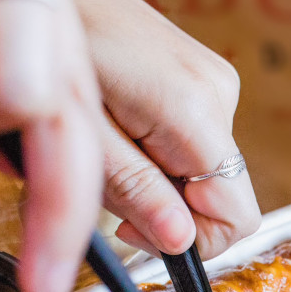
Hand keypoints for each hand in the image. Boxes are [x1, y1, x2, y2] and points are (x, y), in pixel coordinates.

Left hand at [76, 0, 260, 258]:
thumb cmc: (52, 49)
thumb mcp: (83, 139)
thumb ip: (135, 192)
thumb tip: (179, 242)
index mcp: (196, 114)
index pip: (238, 217)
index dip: (193, 242)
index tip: (137, 230)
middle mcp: (220, 96)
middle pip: (222, 196)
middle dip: (169, 210)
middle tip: (109, 190)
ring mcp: (214, 82)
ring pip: (205, 172)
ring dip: (160, 180)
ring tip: (107, 150)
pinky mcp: (200, 77)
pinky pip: (194, 143)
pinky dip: (159, 153)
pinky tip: (119, 128)